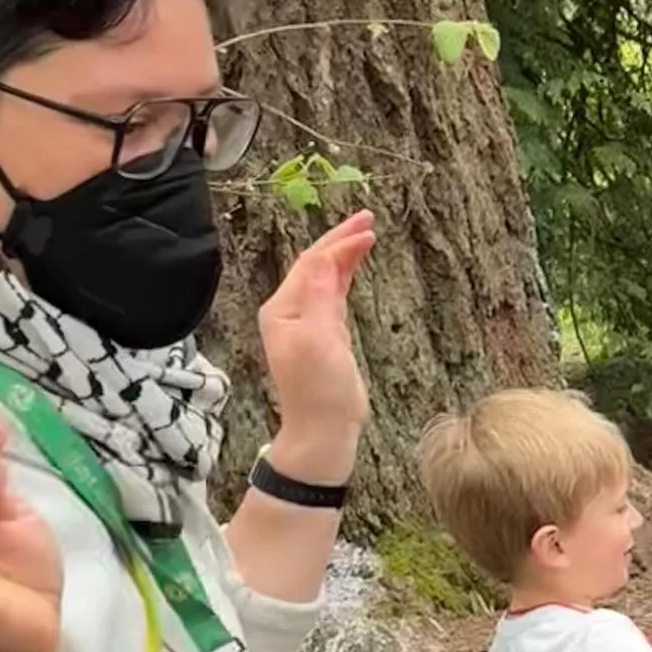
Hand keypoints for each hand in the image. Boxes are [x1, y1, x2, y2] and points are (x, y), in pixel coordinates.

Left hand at [259, 211, 376, 485]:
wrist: (324, 432)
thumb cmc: (320, 392)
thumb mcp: (319, 341)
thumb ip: (319, 297)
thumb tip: (321, 258)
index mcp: (282, 309)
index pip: (311, 264)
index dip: (339, 243)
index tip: (368, 228)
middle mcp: (290, 311)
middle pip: (316, 265)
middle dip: (341, 241)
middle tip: (369, 219)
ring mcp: (307, 324)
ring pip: (326, 278)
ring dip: (345, 255)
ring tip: (367, 234)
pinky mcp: (325, 337)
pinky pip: (333, 296)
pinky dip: (346, 278)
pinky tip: (356, 265)